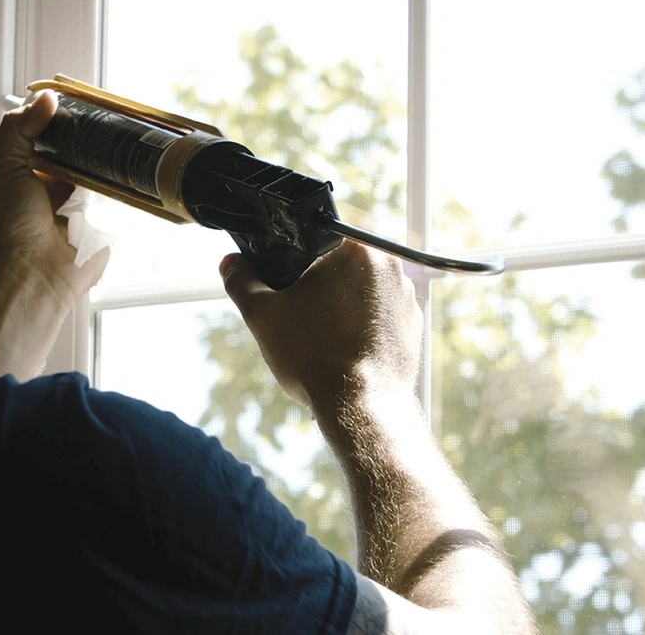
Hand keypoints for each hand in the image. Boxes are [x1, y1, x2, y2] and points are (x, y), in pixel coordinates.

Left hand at [0, 89, 108, 308]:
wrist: (33, 272)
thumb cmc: (10, 222)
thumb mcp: (4, 163)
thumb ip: (21, 126)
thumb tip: (48, 96)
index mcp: (30, 172)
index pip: (52, 136)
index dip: (65, 117)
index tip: (81, 98)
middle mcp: (57, 187)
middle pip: (82, 150)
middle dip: (93, 133)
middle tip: (109, 113)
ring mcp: (84, 205)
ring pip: (103, 169)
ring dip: (110, 155)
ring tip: (125, 131)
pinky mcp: (106, 222)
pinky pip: (120, 194)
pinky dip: (124, 180)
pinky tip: (134, 160)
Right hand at [219, 240, 422, 410]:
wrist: (359, 405)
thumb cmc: (315, 358)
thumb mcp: (262, 315)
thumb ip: (242, 281)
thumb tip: (231, 264)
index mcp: (353, 249)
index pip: (317, 240)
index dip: (296, 264)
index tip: (288, 288)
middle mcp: (388, 265)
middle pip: (341, 266)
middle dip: (320, 287)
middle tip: (303, 318)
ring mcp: (405, 296)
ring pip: (361, 291)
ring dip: (342, 307)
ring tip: (323, 339)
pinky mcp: (413, 326)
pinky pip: (380, 316)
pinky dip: (363, 328)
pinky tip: (344, 350)